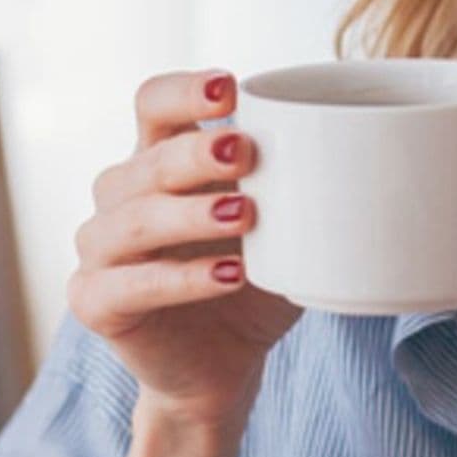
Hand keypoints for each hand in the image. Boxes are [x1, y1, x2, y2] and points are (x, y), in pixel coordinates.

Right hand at [67, 70, 301, 433]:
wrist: (224, 366)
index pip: (153, 103)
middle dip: (195, 155)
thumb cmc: (255, 281)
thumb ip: (299, 186)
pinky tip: (230, 275)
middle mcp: (120, 197)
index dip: (185, 92)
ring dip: (190, 215)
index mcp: (159, 160)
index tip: (231, 90)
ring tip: (246, 216)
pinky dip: (181, 279)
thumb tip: (361, 147)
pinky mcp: (95, 302)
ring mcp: (100, 250)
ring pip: (131, 221)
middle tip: (247, 154)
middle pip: (146, 161)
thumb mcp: (285, 227)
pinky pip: (128, 285)